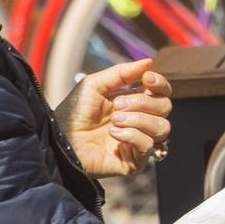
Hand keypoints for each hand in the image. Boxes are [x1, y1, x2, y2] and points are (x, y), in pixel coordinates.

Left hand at [57, 58, 172, 178]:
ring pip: (162, 128)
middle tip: (116, 105)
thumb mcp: (95, 85)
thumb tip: (150, 62)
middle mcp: (140, 122)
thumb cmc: (73, 112)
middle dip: (142, 103)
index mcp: (134, 103)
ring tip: (114, 121)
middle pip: (165, 107)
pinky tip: (113, 135)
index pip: (162, 92)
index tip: (146, 79)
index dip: (160, 84)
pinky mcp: (134, 162)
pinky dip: (131, 136)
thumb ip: (122, 72)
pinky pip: (148, 145)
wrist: (59, 138)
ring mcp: (138, 142)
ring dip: (139, 120)